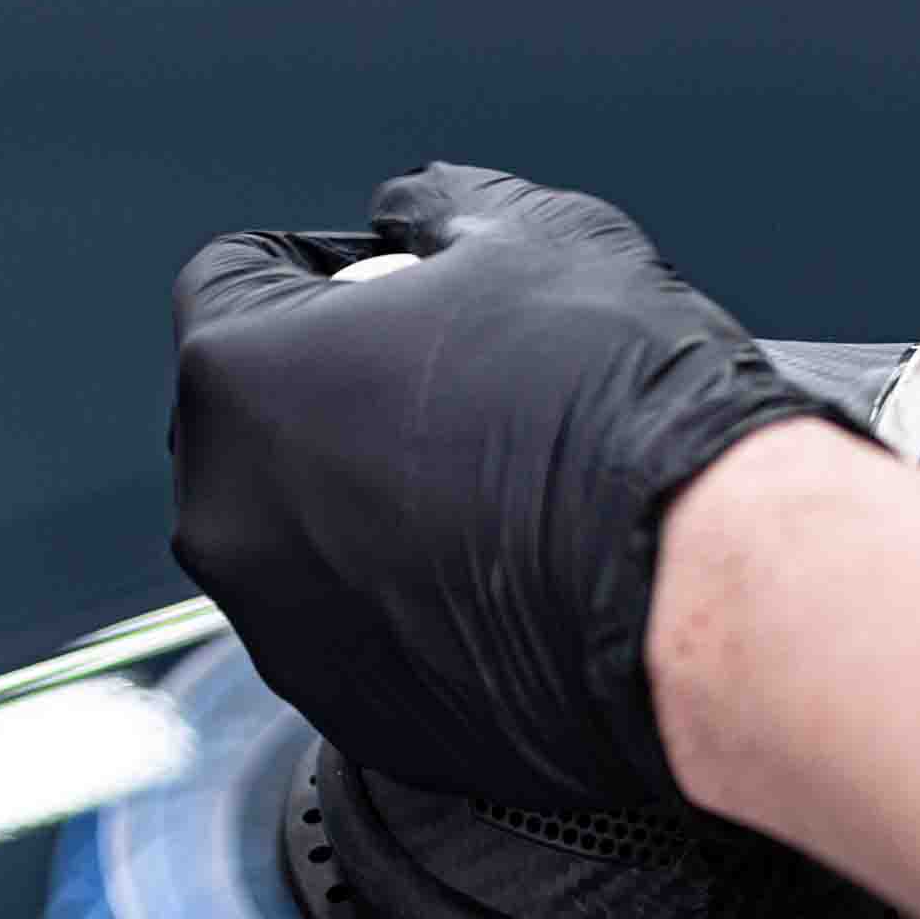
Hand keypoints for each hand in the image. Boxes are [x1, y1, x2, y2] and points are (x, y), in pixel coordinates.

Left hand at [170, 162, 850, 806]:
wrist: (695, 583)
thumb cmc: (616, 403)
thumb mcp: (536, 235)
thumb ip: (440, 209)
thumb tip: (413, 211)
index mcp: (239, 373)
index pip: (233, 275)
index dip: (322, 262)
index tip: (392, 282)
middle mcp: (224, 511)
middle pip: (251, 411)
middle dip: (328, 385)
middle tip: (452, 384)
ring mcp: (278, 625)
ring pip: (295, 530)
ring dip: (360, 498)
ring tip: (487, 484)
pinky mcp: (344, 709)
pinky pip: (349, 629)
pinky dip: (399, 597)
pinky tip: (496, 570)